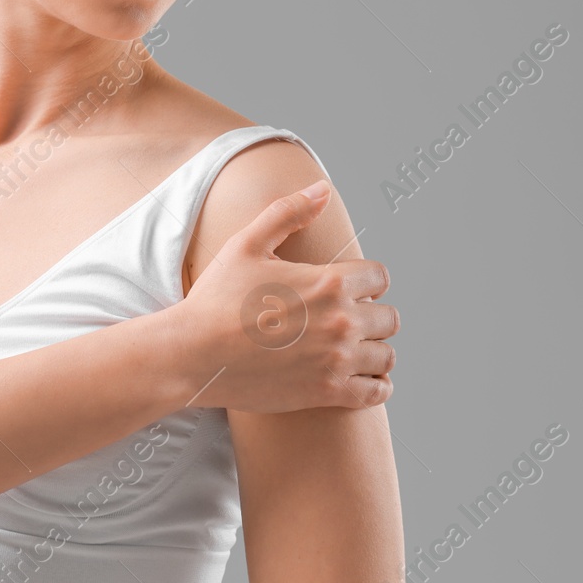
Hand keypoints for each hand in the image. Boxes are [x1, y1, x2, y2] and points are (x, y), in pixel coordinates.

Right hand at [165, 182, 397, 412]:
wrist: (193, 354)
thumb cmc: (216, 298)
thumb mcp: (247, 244)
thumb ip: (288, 213)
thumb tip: (323, 189)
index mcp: (330, 281)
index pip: (380, 277)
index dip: (366, 281)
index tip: (350, 289)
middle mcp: (342, 321)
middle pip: (389, 318)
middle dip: (372, 315)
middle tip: (346, 320)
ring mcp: (337, 360)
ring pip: (386, 357)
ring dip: (374, 351)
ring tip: (353, 350)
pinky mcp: (328, 393)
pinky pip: (376, 393)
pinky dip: (376, 387)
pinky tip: (360, 378)